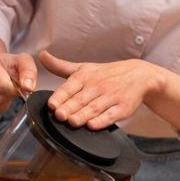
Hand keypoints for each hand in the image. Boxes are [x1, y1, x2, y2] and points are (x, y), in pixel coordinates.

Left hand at [40, 50, 164, 129]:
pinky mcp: (123, 108)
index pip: (70, 87)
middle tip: (59, 116)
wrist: (138, 75)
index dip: (60, 96)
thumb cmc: (105, 74)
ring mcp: (111, 97)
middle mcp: (97, 86)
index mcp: (85, 76)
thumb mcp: (83, 68)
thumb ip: (60, 66)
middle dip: (69, 108)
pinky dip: (102, 121)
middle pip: (81, 99)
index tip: (51, 105)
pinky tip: (92, 125)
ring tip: (72, 122)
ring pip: (94, 108)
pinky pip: (112, 115)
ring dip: (83, 115)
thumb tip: (41, 55)